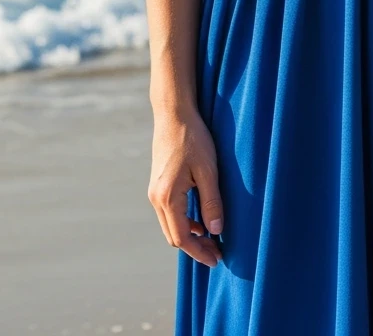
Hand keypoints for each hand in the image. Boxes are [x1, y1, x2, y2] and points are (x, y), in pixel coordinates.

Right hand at [149, 106, 223, 266]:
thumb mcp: (208, 170)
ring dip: (189, 235)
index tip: (217, 258)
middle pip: (173, 236)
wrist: (174, 114)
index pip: (182, 238)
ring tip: (212, 238)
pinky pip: (169, 213)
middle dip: (195, 248)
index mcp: (167, 197)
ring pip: (170, 225)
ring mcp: (155, 192)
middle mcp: (156, 198)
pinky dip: (184, 222)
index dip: (200, 252)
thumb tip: (216, 230)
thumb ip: (212, 202)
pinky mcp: (158, 185)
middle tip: (217, 252)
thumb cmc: (193, 139)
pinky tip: (200, 220)